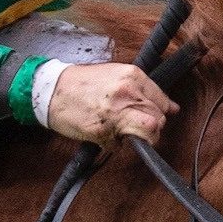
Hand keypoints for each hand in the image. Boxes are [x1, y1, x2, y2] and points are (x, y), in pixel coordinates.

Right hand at [43, 61, 178, 146]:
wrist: (51, 90)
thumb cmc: (81, 83)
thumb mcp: (115, 75)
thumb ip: (142, 90)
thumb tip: (171, 107)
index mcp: (132, 76)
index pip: (162, 101)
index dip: (160, 112)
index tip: (156, 117)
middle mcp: (128, 93)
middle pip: (158, 120)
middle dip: (150, 128)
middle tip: (134, 126)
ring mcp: (116, 113)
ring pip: (148, 133)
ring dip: (139, 138)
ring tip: (124, 133)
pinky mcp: (104, 131)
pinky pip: (120, 146)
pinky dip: (114, 144)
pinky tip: (104, 133)